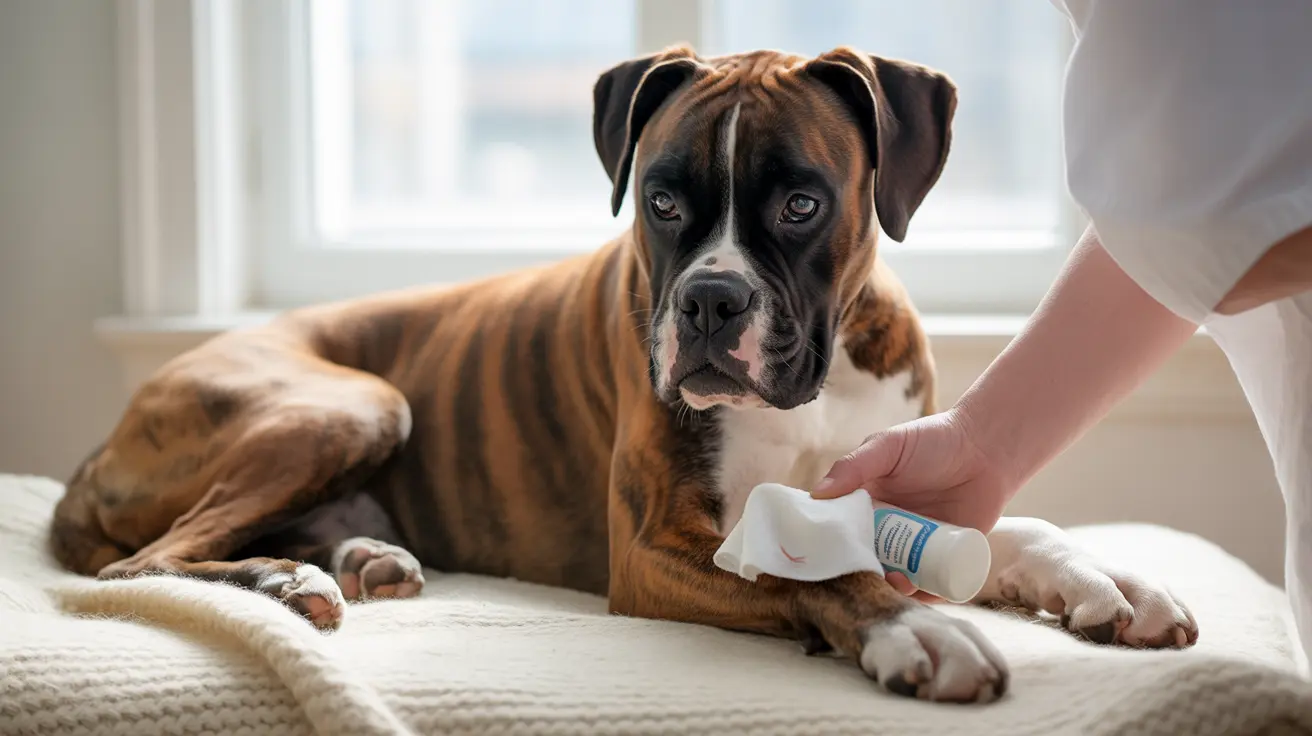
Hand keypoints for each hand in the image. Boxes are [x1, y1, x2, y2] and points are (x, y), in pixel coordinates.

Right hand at [811, 408, 1015, 599]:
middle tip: (866, 574)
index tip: (824, 559)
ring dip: (894, 588)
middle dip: (864, 573)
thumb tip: (816, 494)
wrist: (987, 448)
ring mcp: (918, 547)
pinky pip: (933, 584)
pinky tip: (920, 592)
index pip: (843, 532)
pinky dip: (925, 595)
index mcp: (868, 506)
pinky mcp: (947, 558)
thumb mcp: (887, 447)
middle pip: (869, 560)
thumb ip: (853, 466)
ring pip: (898, 577)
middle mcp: (890, 530)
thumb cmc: (933, 440)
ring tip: (898, 581)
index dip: (833, 547)